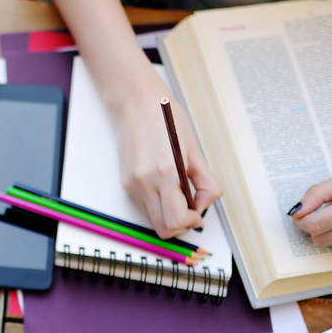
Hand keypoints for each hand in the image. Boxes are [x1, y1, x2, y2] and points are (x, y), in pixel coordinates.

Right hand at [112, 77, 222, 238]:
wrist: (135, 103)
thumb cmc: (166, 119)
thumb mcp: (194, 150)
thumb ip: (205, 182)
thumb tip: (204, 205)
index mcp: (166, 174)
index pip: (176, 221)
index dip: (191, 222)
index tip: (198, 211)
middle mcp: (145, 183)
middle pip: (163, 229)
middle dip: (181, 224)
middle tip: (191, 207)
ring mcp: (133, 185)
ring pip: (154, 220)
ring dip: (170, 214)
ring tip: (179, 191)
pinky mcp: (126, 183)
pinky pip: (146, 206)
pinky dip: (159, 203)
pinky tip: (165, 183)